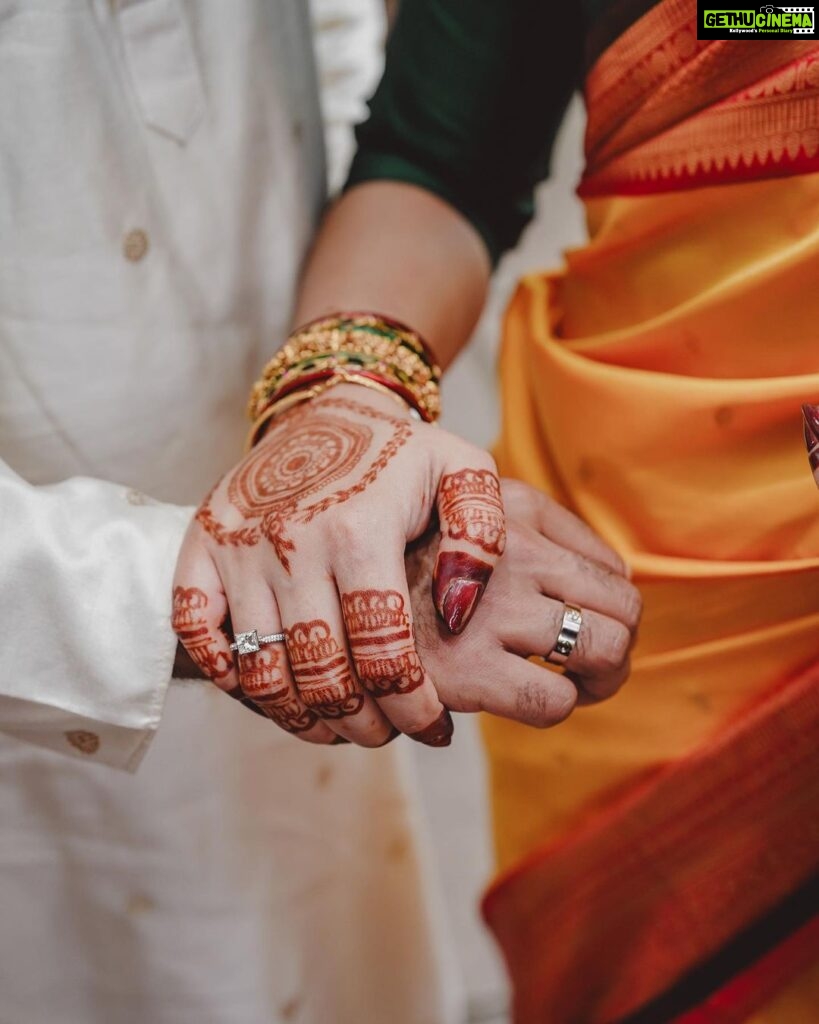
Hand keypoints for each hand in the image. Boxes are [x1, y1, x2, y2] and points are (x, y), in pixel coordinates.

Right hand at [172, 384, 505, 746]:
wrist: (326, 407)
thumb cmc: (401, 453)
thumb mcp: (465, 470)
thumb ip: (482, 536)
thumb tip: (459, 610)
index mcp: (360, 531)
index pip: (383, 651)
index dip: (411, 706)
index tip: (433, 727)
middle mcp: (292, 543)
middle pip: (320, 673)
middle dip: (361, 724)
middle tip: (386, 731)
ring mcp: (239, 546)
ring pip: (258, 669)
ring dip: (300, 717)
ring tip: (339, 725)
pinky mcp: (201, 543)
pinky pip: (195, 631)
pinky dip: (226, 674)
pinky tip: (269, 688)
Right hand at [406, 479, 641, 723]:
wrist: (304, 562)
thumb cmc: (393, 536)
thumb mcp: (462, 495)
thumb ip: (537, 522)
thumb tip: (616, 577)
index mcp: (517, 511)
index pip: (614, 572)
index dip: (617, 612)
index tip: (590, 631)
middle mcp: (514, 554)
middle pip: (623, 616)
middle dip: (618, 654)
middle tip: (591, 672)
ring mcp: (491, 610)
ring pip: (601, 655)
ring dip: (596, 684)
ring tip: (567, 690)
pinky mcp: (464, 667)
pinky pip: (551, 700)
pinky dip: (551, 709)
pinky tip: (517, 702)